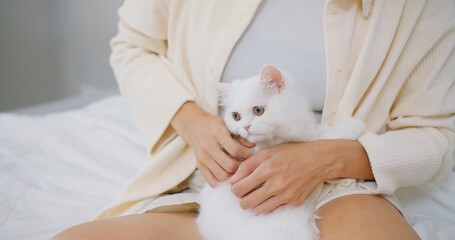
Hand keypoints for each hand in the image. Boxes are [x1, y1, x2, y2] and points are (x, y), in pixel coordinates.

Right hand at [171, 102, 252, 186]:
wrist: (194, 126)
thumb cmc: (215, 125)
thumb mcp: (228, 124)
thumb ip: (241, 135)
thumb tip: (252, 146)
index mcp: (218, 133)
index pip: (235, 150)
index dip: (247, 155)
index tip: (251, 154)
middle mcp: (209, 146)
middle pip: (230, 165)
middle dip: (241, 166)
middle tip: (244, 163)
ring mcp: (202, 157)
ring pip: (222, 175)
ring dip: (232, 175)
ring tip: (235, 168)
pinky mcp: (198, 165)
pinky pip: (211, 181)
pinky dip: (220, 180)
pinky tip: (225, 173)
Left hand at [229, 140, 372, 213]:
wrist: (319, 160)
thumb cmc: (292, 153)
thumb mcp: (267, 152)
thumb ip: (247, 165)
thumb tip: (232, 179)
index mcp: (267, 169)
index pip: (239, 188)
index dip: (234, 188)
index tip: (238, 185)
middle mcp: (275, 185)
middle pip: (246, 203)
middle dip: (242, 198)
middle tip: (246, 192)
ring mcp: (285, 196)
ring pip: (258, 210)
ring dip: (253, 204)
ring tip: (257, 194)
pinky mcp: (293, 202)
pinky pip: (273, 209)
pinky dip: (268, 204)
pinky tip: (271, 194)